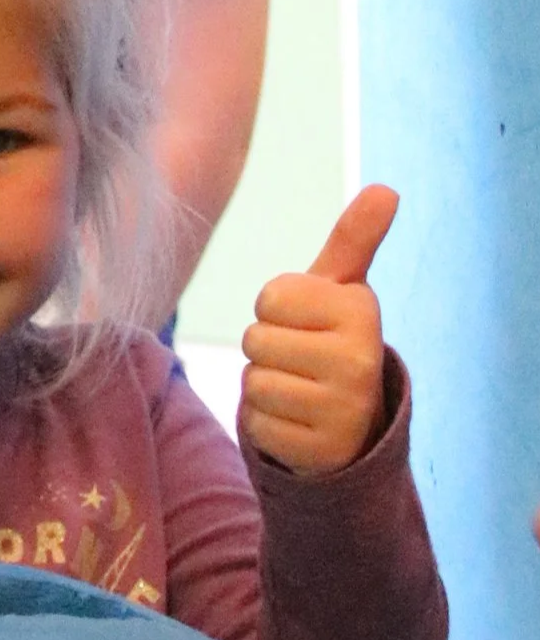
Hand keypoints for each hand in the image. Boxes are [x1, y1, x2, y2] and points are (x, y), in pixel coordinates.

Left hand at [240, 184, 396, 474]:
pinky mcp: (321, 451)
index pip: (269, 298)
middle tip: (303, 361)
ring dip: (265, 386)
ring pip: (252, 382)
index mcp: (361, 312)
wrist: (353, 425)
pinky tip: (300, 423)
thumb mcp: (340, 289)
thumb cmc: (331, 340)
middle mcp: (361, 361)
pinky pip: (256, 422)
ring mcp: (345, 410)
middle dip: (268, 349)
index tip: (308, 322)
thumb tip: (387, 189)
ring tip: (302, 390)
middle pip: (255, 339)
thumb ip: (354, 240)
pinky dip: (266, 423)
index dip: (275, 309)